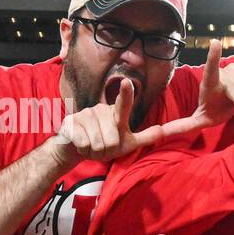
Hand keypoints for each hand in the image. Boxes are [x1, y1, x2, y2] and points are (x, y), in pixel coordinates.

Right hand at [52, 77, 186, 161]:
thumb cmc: (105, 144)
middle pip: (113, 140)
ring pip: (98, 144)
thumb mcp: (128, 143)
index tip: (127, 82)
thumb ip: (146, 137)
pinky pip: (84, 144)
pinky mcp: (71, 122)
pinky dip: (84, 150)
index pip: (124, 104)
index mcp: (116, 113)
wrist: (77, 148)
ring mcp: (85, 114)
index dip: (126, 94)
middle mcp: (101, 109)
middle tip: (102, 147)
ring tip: (92, 146)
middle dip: (108, 151)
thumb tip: (162, 130)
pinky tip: (81, 145)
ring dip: (96, 152)